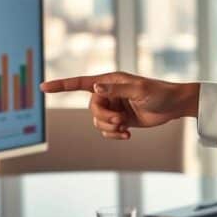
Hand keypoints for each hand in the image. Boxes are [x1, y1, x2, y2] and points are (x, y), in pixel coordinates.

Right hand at [40, 71, 198, 139]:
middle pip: (91, 109)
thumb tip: (95, 89)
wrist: (173, 106)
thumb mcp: (139, 90)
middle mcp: (108, 93)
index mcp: (109, 81)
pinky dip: (114, 135)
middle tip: (121, 122)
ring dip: (109, 128)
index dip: (61, 86)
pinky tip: (127, 135)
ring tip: (125, 128)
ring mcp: (113, 107)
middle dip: (103, 118)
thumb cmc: (159, 93)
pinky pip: (106, 130)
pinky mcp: (120, 120)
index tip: (43, 87)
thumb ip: (116, 90)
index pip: (80, 83)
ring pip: (97, 122)